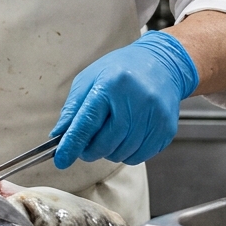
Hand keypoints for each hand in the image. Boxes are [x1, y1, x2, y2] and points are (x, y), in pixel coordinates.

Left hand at [51, 31, 198, 167]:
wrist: (163, 65)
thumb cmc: (122, 70)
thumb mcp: (90, 78)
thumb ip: (73, 108)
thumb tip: (59, 135)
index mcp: (112, 85)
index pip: (87, 122)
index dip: (72, 144)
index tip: (62, 160)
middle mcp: (136, 101)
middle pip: (105, 143)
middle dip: (89, 151)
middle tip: (84, 146)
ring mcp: (154, 116)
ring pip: (121, 153)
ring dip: (108, 152)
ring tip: (108, 135)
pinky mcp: (166, 129)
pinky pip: (139, 156)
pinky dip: (126, 154)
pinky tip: (125, 138)